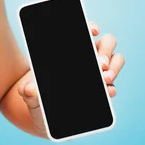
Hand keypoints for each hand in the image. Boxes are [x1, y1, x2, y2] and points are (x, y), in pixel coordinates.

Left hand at [18, 21, 124, 136]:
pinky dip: (111, 88)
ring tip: (105, 78)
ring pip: (116, 60)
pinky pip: (112, 86)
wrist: (42, 117)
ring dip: (114, 67)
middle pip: (107, 42)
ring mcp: (97, 74)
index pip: (86, 31)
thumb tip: (30, 89)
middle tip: (99, 64)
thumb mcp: (29, 94)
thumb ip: (28, 91)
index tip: (92, 31)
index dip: (91, 27)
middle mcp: (88, 57)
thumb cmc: (36, 98)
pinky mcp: (102, 92)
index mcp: (71, 50)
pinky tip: (107, 92)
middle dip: (105, 50)